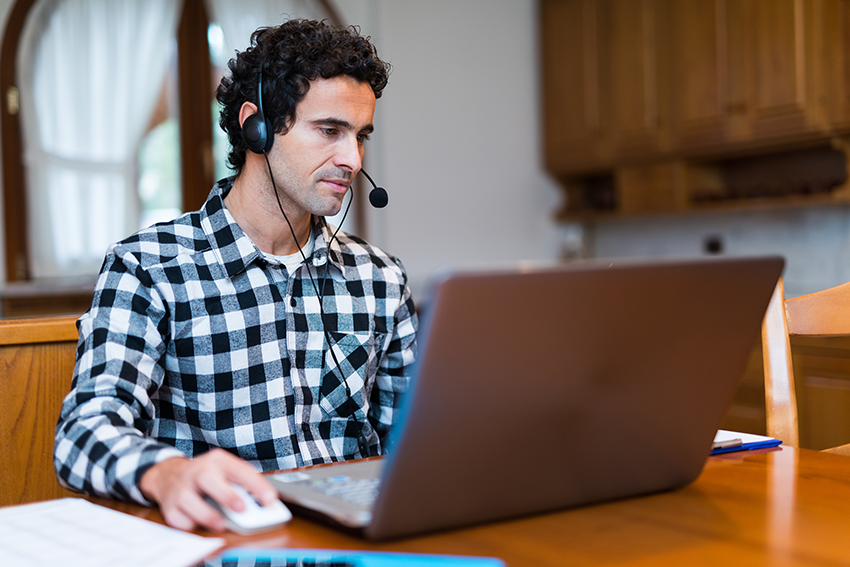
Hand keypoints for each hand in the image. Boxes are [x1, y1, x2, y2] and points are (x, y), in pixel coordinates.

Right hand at [139, 448, 278, 532]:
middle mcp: (197, 471)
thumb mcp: (225, 471)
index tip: (269, 498)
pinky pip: (179, 519)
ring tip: (222, 524)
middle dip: (226, 495)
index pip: (238, 469)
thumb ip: (243, 484)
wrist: (169, 475)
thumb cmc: (206, 475)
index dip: (255, 484)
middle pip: (208, 479)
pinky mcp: (169, 507)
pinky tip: (197, 522)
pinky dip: (190, 524)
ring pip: (189, 500)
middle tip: (242, 508)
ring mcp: (181, 489)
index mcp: (217, 460)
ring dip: (207, 515)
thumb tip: (264, 503)